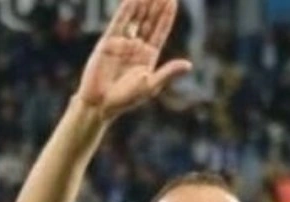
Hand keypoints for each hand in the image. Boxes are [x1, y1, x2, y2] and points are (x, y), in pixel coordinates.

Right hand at [76, 0, 191, 120]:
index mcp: (148, 56)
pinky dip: (125, 10)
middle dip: (156, 6)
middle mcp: (136, 46)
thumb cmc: (126, 99)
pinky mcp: (108, 42)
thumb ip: (168, 73)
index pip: (160, 31)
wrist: (100, 104)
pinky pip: (118, 22)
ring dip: (142, 4)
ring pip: (135, 19)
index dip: (166, 16)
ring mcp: (122, 43)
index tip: (173, 1)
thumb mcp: (151, 85)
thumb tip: (189, 65)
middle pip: (149, 21)